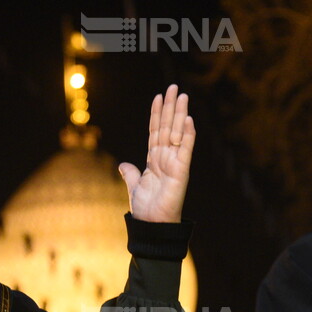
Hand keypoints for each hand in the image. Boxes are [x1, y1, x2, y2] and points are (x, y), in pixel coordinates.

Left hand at [119, 85, 195, 222]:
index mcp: (155, 159)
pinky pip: (185, 149)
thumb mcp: (135, 186)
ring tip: (182, 95)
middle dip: (170, 107)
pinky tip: (188, 119)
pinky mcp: (181, 170)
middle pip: (167, 126)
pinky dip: (187, 134)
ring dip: (179, 114)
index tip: (159, 97)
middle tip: (174, 87)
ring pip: (176, 133)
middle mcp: (166, 157)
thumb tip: (123, 165)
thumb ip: (131, 173)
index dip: (156, 114)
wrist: (152, 224)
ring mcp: (175, 162)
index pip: (155, 131)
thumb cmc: (146, 209)